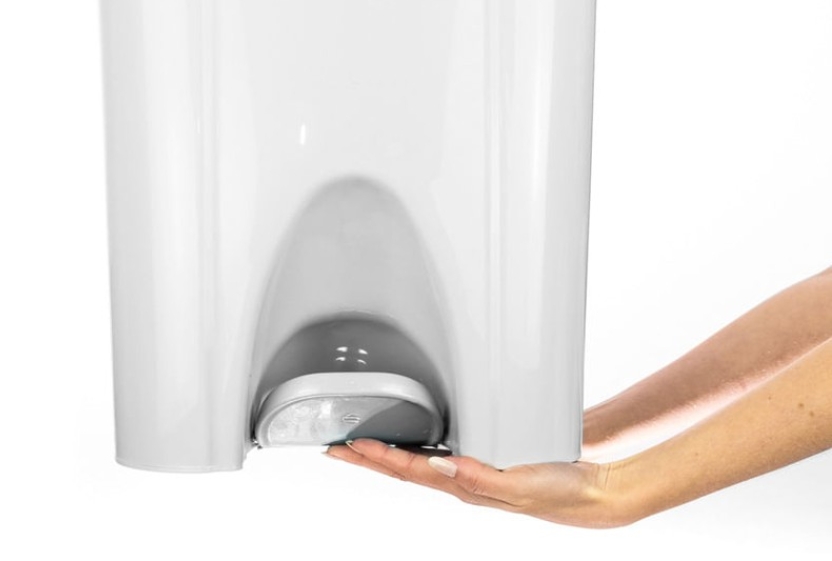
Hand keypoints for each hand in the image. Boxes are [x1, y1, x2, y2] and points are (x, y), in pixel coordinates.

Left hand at [325, 440, 632, 527]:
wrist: (595, 490)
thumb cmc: (560, 491)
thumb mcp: (520, 484)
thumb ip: (480, 478)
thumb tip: (441, 467)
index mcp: (465, 486)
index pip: (409, 470)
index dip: (376, 457)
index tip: (345, 447)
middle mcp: (463, 480)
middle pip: (403, 467)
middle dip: (367, 458)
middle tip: (334, 448)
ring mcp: (473, 472)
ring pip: (418, 461)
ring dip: (387, 452)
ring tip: (361, 443)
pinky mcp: (486, 458)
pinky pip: (441, 453)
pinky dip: (420, 445)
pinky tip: (416, 438)